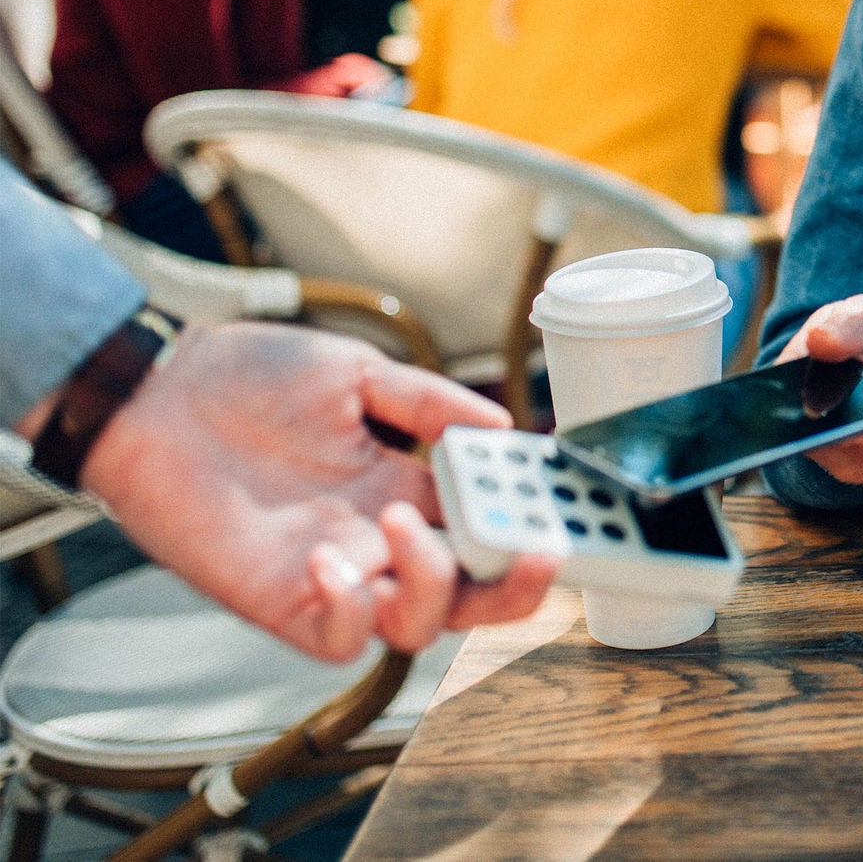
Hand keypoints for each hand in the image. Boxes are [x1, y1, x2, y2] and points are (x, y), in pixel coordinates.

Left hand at [80, 323, 558, 662]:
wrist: (155, 392)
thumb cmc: (246, 377)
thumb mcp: (355, 373)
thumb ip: (427, 402)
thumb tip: (504, 426)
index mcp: (406, 486)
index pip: (488, 523)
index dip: (529, 520)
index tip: (556, 497)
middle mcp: (380, 539)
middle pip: (472, 595)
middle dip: (517, 585)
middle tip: (535, 549)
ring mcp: (335, 573)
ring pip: (417, 625)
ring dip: (431, 582)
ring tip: (400, 521)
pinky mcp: (280, 599)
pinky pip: (338, 638)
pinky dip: (350, 610)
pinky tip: (330, 560)